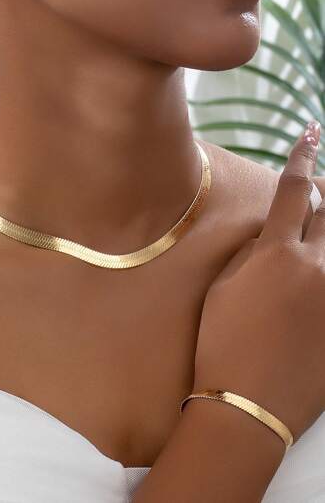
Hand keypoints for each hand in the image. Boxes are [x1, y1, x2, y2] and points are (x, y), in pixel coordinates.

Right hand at [192, 120, 323, 443]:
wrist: (246, 403)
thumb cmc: (221, 343)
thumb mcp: (224, 288)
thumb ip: (252, 252)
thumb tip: (272, 231)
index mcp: (277, 253)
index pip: (295, 188)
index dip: (303, 155)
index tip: (311, 133)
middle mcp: (316, 266)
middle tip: (320, 192)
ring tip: (315, 237)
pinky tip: (316, 275)